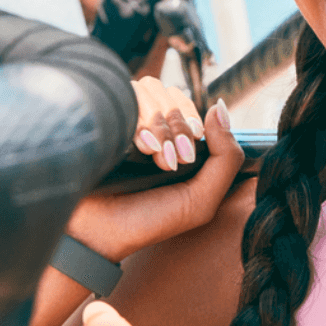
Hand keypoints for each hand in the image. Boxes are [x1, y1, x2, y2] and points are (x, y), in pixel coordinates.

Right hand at [67, 81, 241, 262]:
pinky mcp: (103, 116)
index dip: (191, 121)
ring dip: (157, 124)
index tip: (187, 154)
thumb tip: (220, 107)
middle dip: (175, 126)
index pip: (188, 103)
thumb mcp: (201, 199)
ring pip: (149, 89)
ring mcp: (124, 117)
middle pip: (170, 93)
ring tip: (151, 155)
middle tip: (169, 161)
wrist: (98, 237)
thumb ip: (226, 157)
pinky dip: (138, 121)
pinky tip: (138, 147)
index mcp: (172, 137)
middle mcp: (148, 123)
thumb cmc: (150, 220)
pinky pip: (125, 95)